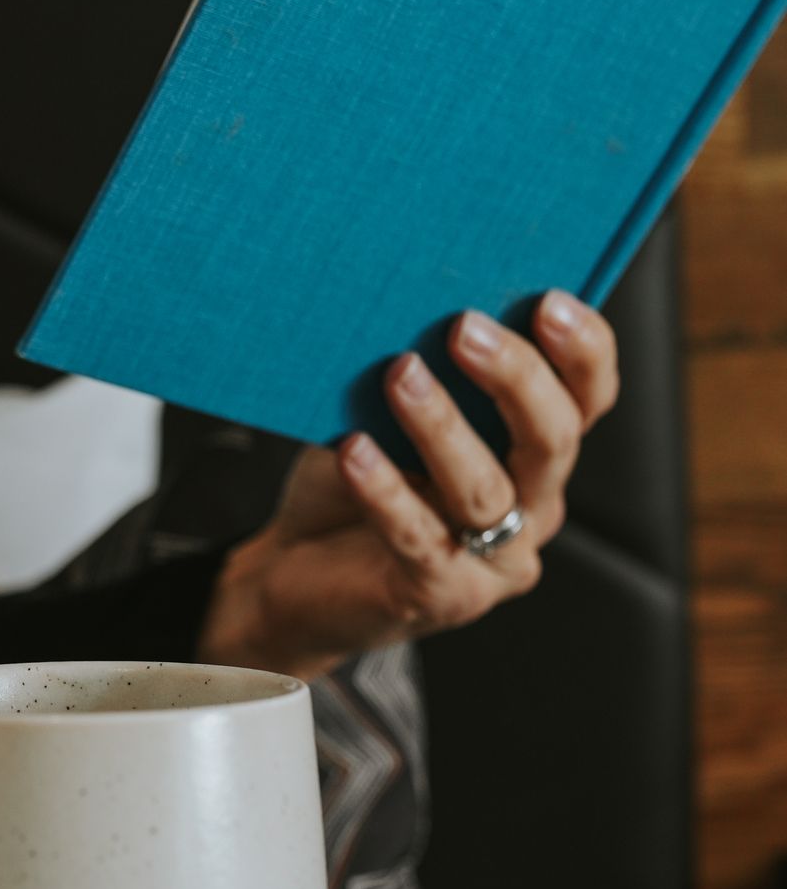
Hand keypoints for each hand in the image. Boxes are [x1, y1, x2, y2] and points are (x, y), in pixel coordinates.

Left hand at [199, 292, 618, 677]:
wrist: (299, 579)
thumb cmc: (354, 481)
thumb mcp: (390, 414)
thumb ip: (421, 368)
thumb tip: (409, 293)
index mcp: (537, 456)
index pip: (589, 399)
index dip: (583, 351)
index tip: (549, 300)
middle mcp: (533, 509)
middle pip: (553, 439)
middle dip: (516, 377)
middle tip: (464, 327)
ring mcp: (492, 561)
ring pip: (485, 489)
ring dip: (442, 425)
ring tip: (399, 375)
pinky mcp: (441, 595)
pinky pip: (419, 537)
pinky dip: (386, 489)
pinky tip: (353, 450)